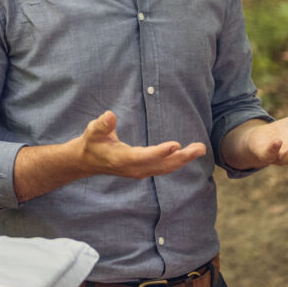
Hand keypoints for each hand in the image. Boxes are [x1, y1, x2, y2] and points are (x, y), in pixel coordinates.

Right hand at [12, 110, 205, 201]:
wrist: (87, 160)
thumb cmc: (92, 142)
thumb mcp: (93, 131)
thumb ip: (102, 125)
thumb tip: (110, 115)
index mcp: (122, 159)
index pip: (144, 156)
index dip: (160, 152)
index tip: (176, 145)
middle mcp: (134, 168)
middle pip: (162, 165)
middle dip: (182, 158)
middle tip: (200, 148)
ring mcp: (139, 171)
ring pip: (165, 168)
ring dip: (183, 160)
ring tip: (199, 149)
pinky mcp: (143, 169)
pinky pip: (163, 168)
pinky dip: (176, 162)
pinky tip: (186, 154)